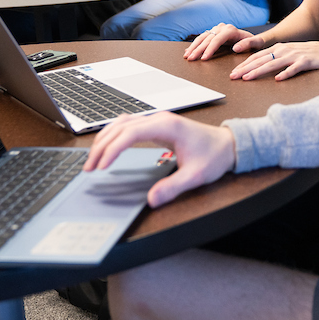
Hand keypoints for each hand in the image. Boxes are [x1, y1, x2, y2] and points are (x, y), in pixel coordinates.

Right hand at [84, 111, 236, 207]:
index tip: (101, 167)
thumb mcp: (196, 176)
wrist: (228, 144)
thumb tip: (152, 199)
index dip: (112, 150)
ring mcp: (158, 121)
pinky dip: (114, 135)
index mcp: (167, 126)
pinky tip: (108, 148)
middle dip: (102, 146)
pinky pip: (129, 126)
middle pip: (120, 127)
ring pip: (122, 123)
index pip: (129, 133)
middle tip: (89, 167)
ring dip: (105, 138)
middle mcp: (160, 120)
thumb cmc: (214, 156)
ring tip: (94, 159)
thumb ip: (173, 187)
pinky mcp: (157, 126)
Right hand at [184, 23, 258, 60]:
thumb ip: (247, 44)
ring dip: (193, 47)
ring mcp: (216, 29)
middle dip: (198, 50)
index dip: (209, 49)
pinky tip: (188, 51)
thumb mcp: (255, 43)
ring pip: (202, 37)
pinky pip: (202, 38)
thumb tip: (235, 48)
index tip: (204, 58)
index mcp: (230, 30)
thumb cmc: (255, 42)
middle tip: (191, 59)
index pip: (217, 40)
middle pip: (207, 39)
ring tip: (187, 56)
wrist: (253, 38)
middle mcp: (222, 28)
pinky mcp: (213, 33)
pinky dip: (195, 45)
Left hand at [229, 40, 318, 81]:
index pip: (257, 56)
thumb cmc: (307, 55)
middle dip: (245, 68)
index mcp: (278, 48)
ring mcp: (295, 56)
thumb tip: (259, 68)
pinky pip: (294, 69)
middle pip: (261, 60)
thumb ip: (275, 59)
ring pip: (273, 64)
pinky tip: (278, 79)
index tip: (233, 73)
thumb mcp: (288, 54)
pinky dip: (286, 73)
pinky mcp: (306, 62)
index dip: (244, 64)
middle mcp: (284, 50)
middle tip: (233, 77)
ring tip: (247, 78)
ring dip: (259, 71)